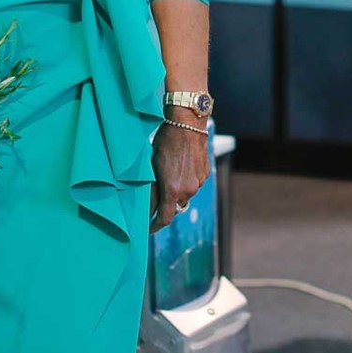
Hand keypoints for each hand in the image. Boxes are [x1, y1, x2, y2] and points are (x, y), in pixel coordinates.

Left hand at [151, 110, 210, 230]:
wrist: (187, 124)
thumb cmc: (165, 142)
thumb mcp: (152, 165)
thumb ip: (151, 189)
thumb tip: (146, 206)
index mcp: (172, 190)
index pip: (164, 218)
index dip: (155, 226)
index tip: (148, 228)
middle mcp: (188, 190)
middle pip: (175, 206)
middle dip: (165, 203)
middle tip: (156, 193)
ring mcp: (198, 182)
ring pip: (185, 194)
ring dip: (177, 190)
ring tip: (169, 173)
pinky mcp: (205, 174)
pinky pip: (194, 184)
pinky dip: (186, 181)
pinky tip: (180, 166)